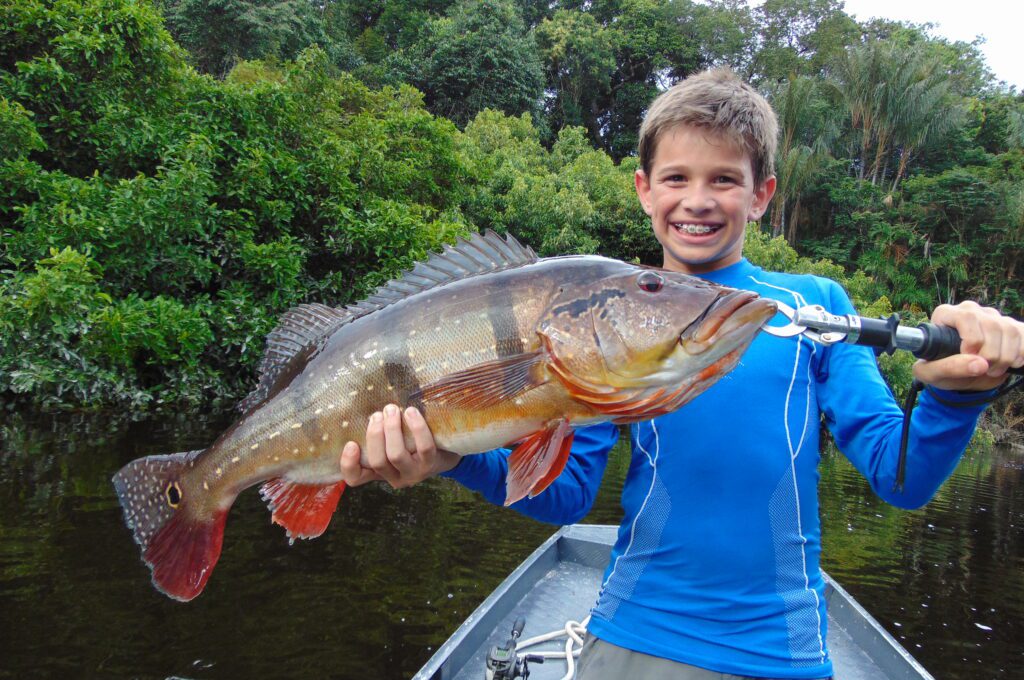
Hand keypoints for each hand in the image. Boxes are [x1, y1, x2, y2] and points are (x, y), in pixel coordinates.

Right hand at [339, 404, 460, 488]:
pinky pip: (423, 447)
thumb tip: (363, 403)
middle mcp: (394, 477)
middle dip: (375, 435)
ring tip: (392, 409)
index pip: (355, 478)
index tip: (350, 444)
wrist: (447, 451)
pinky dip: (416, 428)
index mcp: (379, 472)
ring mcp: (413, 473)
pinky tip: (411, 412)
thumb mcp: (392, 441)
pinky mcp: (431, 465)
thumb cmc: (412, 442)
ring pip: (396, 455)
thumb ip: (378, 432)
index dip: (348, 464)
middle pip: (378, 462)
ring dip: (392, 429)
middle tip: (377, 414)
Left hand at [912, 301, 1023, 390]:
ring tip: (992, 370)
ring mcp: (992, 316)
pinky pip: (1023, 334)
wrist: (959, 375)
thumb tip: (979, 364)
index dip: (973, 340)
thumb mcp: (932, 373)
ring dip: (1006, 357)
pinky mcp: (1010, 325)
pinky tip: (1011, 363)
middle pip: (992, 325)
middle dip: (991, 354)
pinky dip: (1021, 354)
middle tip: (983, 370)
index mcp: (945, 314)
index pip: (967, 317)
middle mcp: (970, 310)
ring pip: (1010, 330)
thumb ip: (949, 368)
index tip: (969, 357)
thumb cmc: (939, 369)